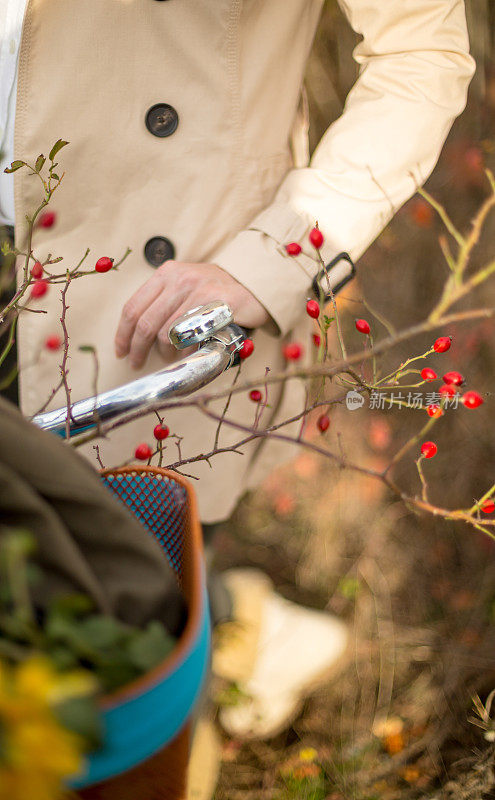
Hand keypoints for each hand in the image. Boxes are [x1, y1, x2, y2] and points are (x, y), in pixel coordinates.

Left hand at [115, 261, 268, 368]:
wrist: (255, 284)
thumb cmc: (216, 292)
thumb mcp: (185, 285)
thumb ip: (163, 301)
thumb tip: (137, 335)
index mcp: (167, 273)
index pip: (134, 306)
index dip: (123, 334)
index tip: (121, 351)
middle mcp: (181, 279)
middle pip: (147, 323)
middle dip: (138, 349)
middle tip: (138, 364)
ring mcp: (201, 291)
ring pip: (168, 333)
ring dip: (165, 353)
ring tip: (170, 358)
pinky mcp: (220, 304)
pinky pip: (193, 337)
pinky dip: (186, 352)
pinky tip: (187, 354)